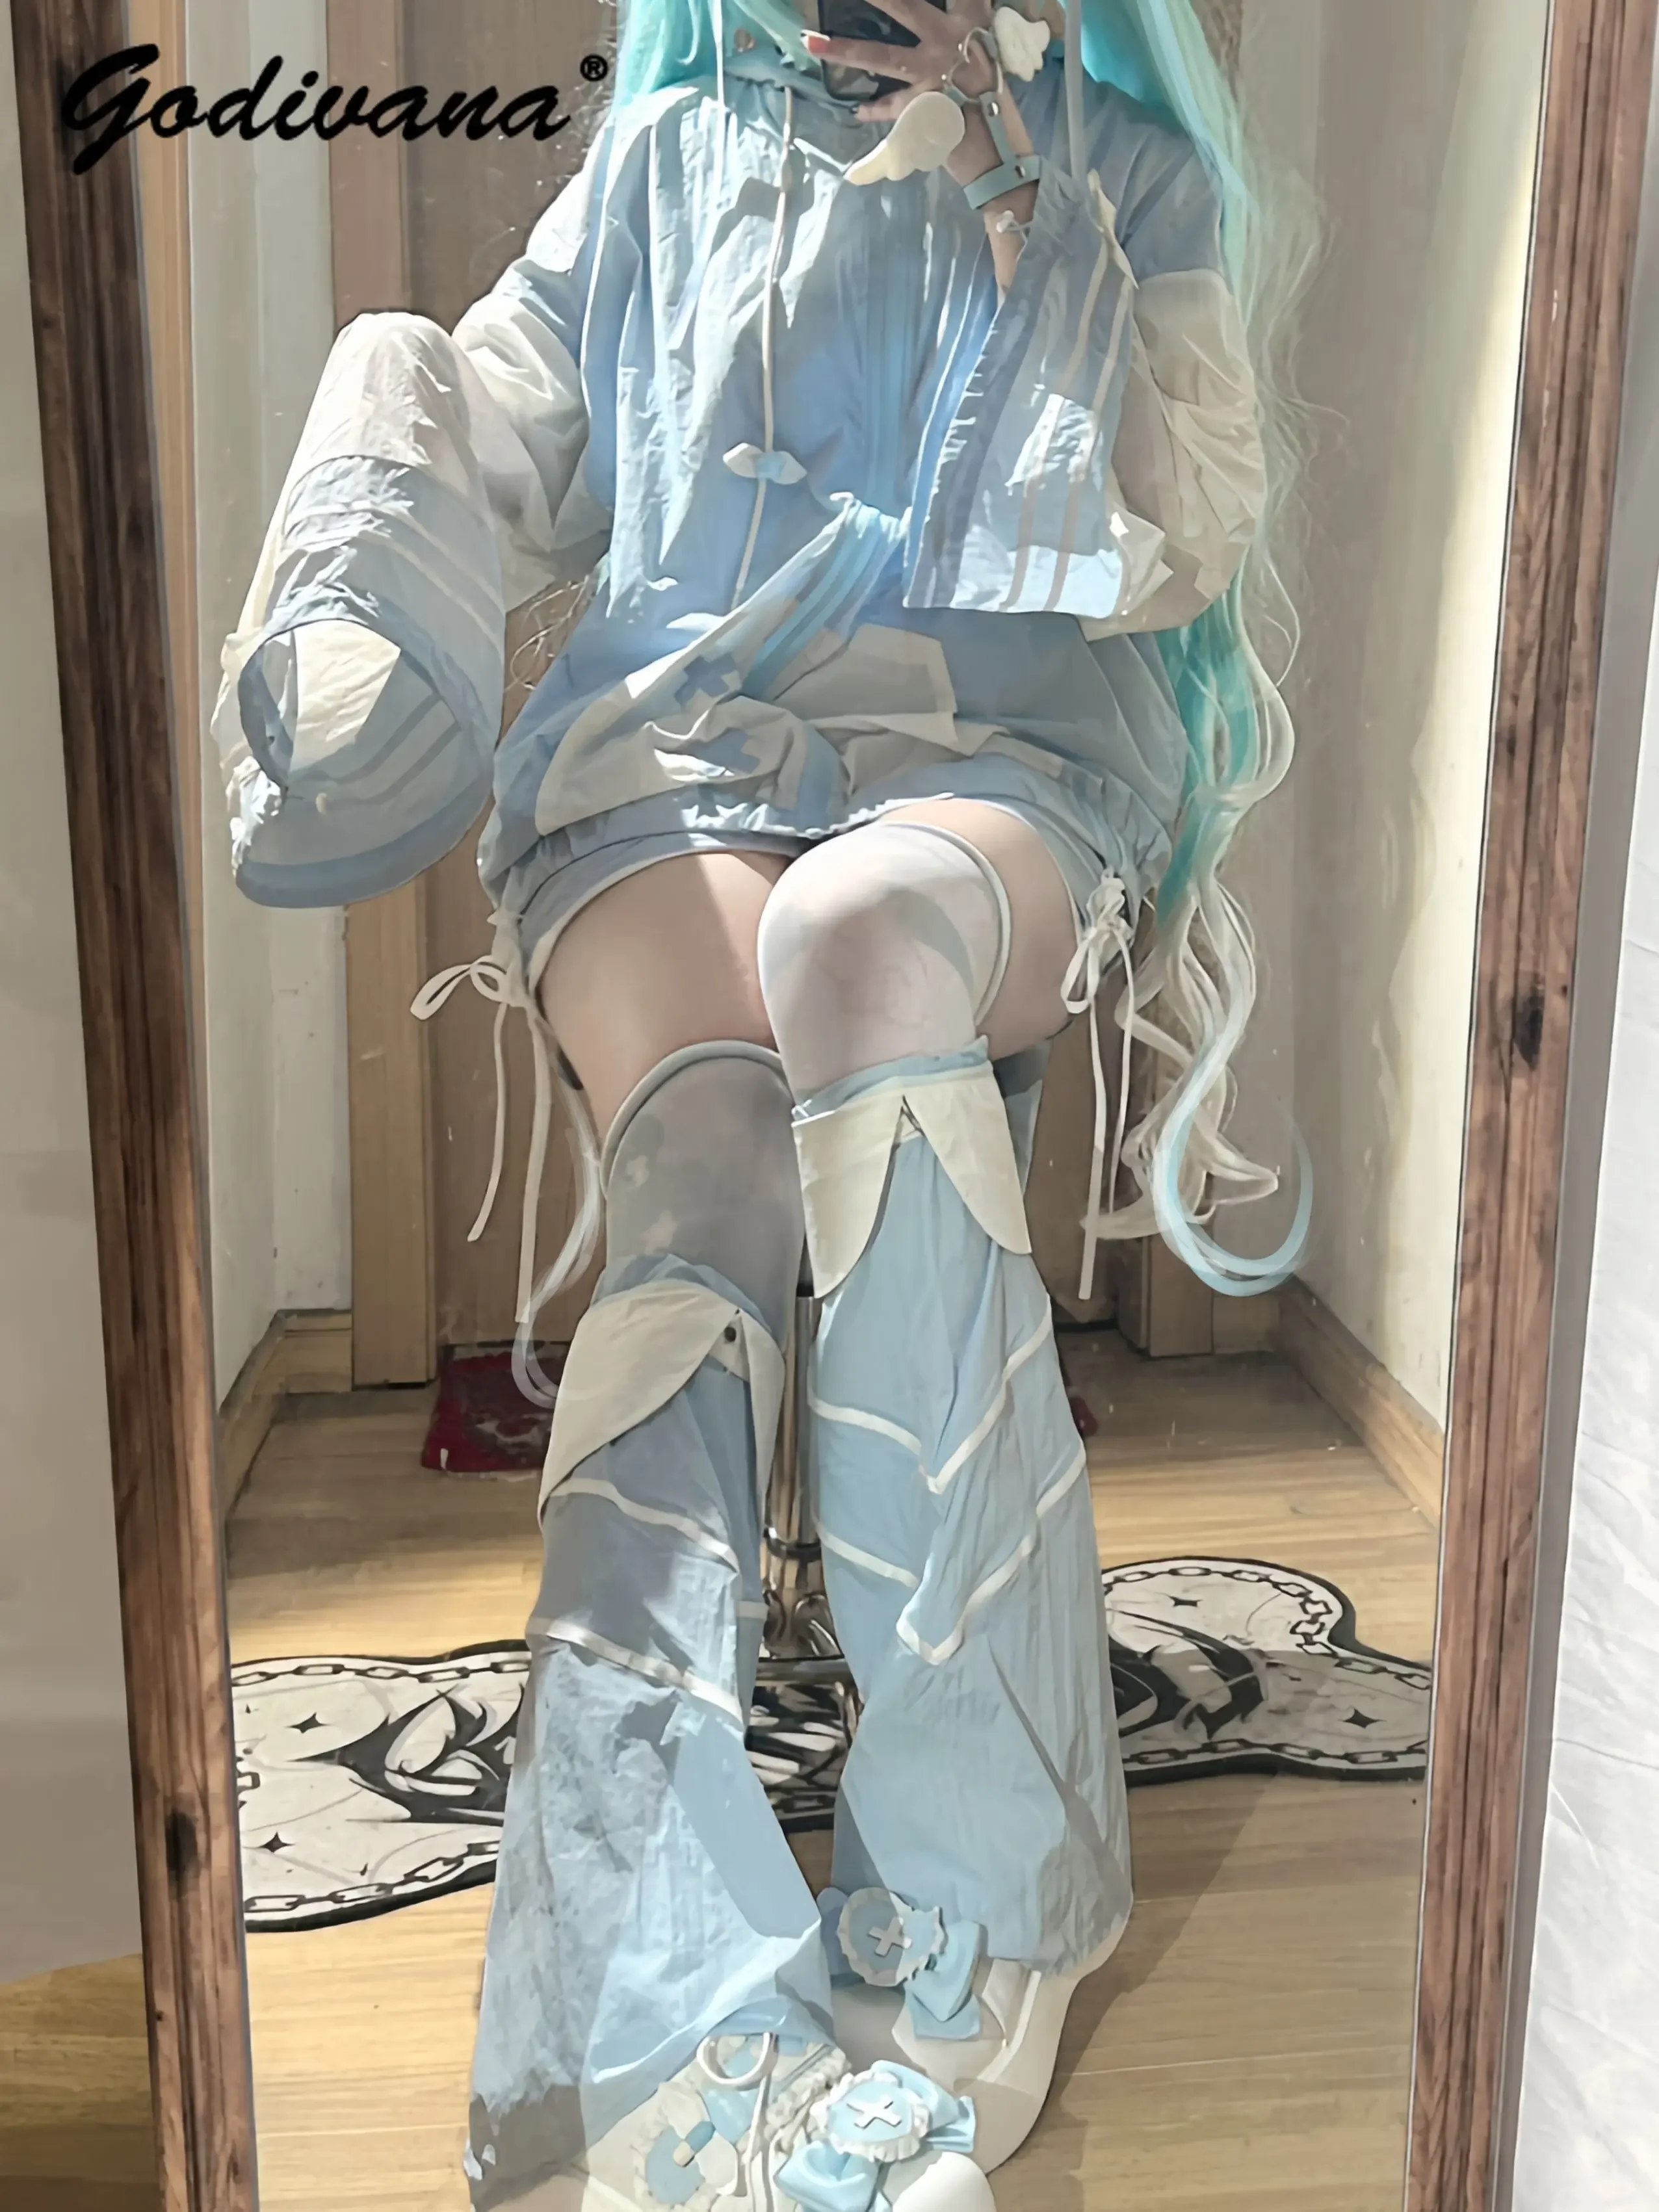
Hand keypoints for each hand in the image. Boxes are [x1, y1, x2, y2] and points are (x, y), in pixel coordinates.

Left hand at [804, 0, 1012, 185]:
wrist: (1001, 147)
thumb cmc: (997, 92)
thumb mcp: (988, 46)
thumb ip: (967, 18)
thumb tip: (962, 11)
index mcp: (970, 22)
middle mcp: (946, 41)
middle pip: (905, 6)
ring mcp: (929, 74)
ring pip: (881, 55)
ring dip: (844, 49)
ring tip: (811, 42)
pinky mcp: (917, 108)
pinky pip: (886, 108)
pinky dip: (872, 109)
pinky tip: (856, 108)